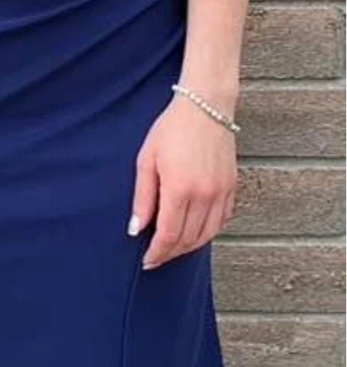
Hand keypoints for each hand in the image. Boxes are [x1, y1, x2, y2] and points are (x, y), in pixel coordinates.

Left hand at [128, 94, 237, 268]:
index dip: (157, 253)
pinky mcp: (232, 187)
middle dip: (170, 253)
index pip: (169, 235)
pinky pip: (222, 221)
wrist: (206, 106)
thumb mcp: (147, 161)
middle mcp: (204, 194)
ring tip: (173, 248)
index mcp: (180, 188)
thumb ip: (142, 199)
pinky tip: (195, 233)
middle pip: (188, 239)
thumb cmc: (171, 130)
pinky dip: (208, 233)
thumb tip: (135, 230)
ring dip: (189, 247)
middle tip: (156, 257)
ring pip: (207, 235)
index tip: (147, 261)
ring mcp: (221, 192)